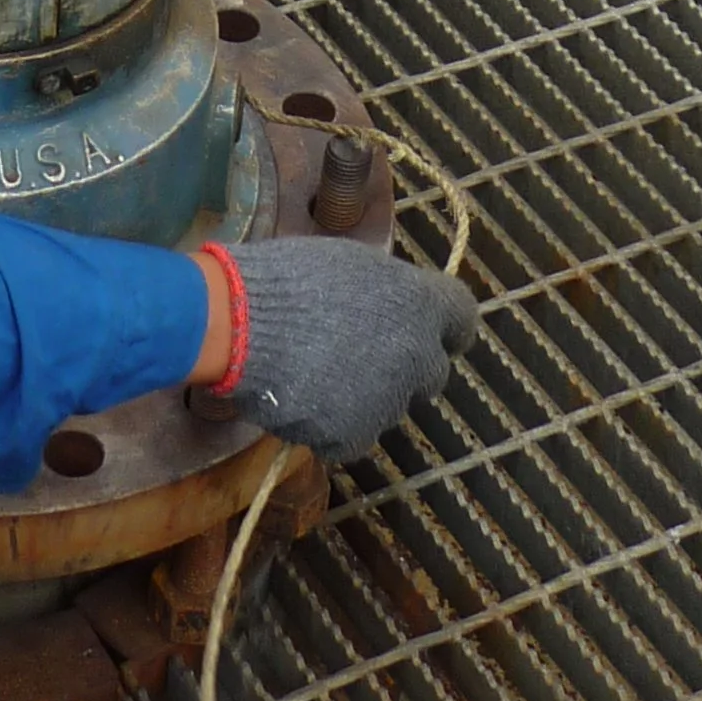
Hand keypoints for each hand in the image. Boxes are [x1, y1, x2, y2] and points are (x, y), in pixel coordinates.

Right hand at [197, 236, 476, 458]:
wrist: (239, 325)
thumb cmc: (289, 278)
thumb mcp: (350, 264)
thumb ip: (387, 291)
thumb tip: (394, 307)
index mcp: (418, 303)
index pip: (462, 317)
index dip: (446, 325)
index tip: (429, 327)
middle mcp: (415, 356)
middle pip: (431, 371)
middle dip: (406, 365)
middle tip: (363, 351)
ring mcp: (387, 402)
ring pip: (390, 403)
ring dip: (368, 393)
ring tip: (318, 369)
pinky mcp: (353, 436)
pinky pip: (354, 432)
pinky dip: (335, 421)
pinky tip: (304, 395)